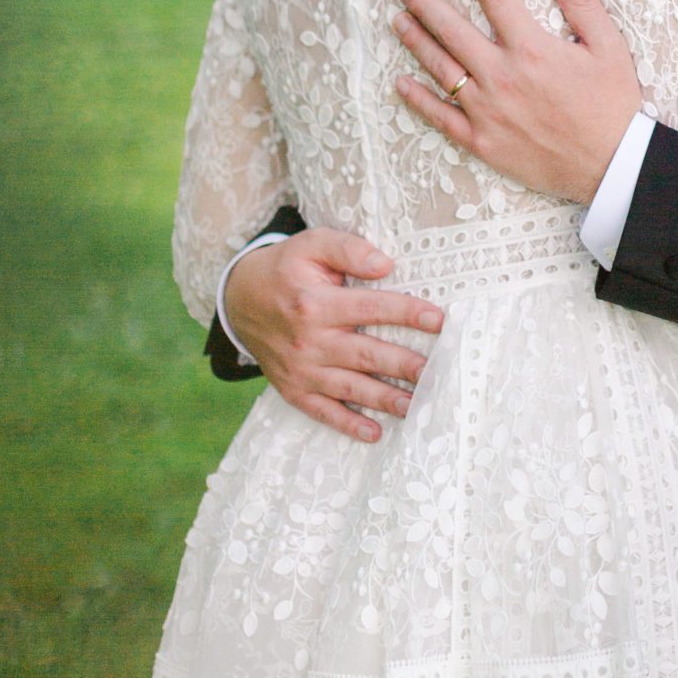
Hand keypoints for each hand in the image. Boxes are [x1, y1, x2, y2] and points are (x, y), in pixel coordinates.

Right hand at [222, 229, 442, 443]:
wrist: (239, 300)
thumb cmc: (285, 268)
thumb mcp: (311, 244)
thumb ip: (348, 249)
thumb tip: (384, 264)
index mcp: (316, 303)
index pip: (371, 308)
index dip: (406, 313)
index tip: (438, 320)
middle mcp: (309, 341)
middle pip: (366, 354)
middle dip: (404, 365)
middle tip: (436, 373)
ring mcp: (300, 370)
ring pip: (350, 388)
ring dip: (386, 399)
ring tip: (418, 406)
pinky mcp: (293, 389)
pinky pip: (322, 411)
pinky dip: (348, 424)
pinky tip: (375, 433)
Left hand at [392, 0, 641, 204]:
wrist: (610, 165)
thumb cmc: (612, 105)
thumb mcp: (609, 48)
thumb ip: (583, 4)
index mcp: (532, 49)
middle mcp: (502, 76)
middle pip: (454, 31)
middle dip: (427, 5)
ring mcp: (487, 110)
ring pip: (441, 69)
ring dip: (417, 42)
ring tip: (399, 21)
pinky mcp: (482, 141)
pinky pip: (441, 117)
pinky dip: (418, 99)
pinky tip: (401, 83)